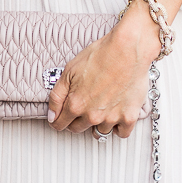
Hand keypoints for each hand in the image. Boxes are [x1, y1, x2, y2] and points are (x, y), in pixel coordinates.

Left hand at [47, 9, 159, 138]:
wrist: (128, 49)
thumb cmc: (100, 55)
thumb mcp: (69, 71)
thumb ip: (57, 96)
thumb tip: (52, 116)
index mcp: (75, 105)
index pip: (60, 124)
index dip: (58, 120)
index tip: (61, 118)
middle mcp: (92, 116)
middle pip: (78, 129)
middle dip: (76, 121)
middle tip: (83, 108)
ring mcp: (112, 118)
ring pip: (100, 132)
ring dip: (98, 123)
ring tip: (102, 108)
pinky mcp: (129, 116)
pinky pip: (122, 133)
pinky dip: (118, 127)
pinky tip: (116, 116)